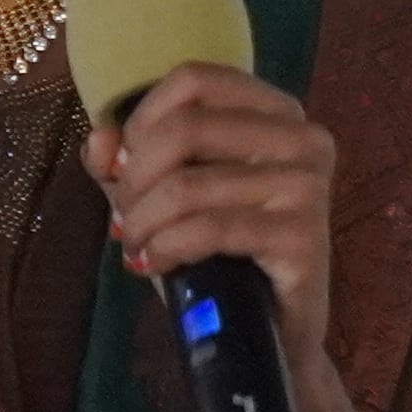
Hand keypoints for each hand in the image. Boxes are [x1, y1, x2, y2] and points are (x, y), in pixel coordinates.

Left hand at [87, 60, 336, 360]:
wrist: (265, 332)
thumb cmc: (214, 253)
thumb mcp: (161, 196)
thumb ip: (126, 160)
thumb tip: (100, 140)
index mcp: (275, 111)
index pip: (193, 79)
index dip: (140, 121)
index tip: (123, 166)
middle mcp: (304, 137)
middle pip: (184, 128)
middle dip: (134, 179)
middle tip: (125, 219)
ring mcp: (310, 185)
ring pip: (188, 185)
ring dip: (142, 222)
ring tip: (137, 246)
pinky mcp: (305, 236)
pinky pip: (208, 229)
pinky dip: (165, 248)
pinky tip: (154, 265)